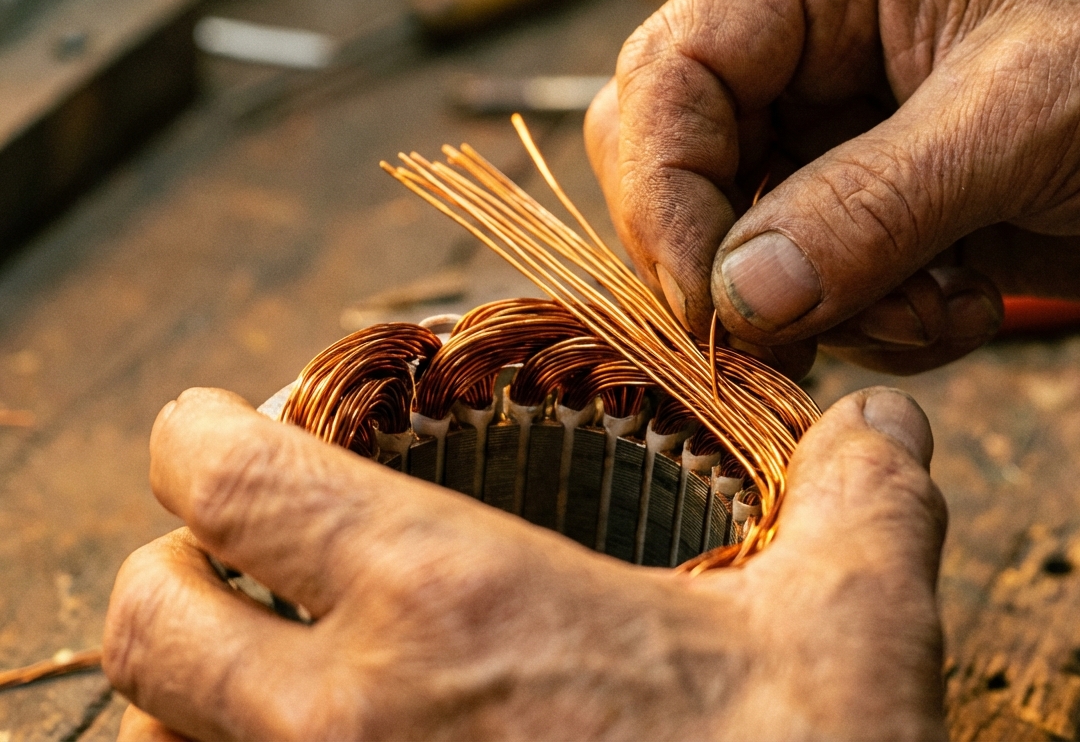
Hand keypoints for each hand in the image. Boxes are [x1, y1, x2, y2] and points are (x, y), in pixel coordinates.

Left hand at [105, 387, 947, 739]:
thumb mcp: (859, 631)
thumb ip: (863, 492)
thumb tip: (879, 420)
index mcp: (452, 607)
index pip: (228, 476)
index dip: (208, 430)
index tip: (237, 424)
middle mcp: (347, 729)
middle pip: (147, 618)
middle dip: (175, 561)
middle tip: (247, 548)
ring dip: (192, 690)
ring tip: (273, 666)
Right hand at [585, 0, 1079, 374]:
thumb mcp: (1018, 115)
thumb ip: (869, 204)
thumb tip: (739, 298)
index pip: (673, 77)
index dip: (666, 193)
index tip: (706, 302)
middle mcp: (814, 57)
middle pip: (685, 169)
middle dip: (738, 267)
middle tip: (796, 335)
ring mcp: (842, 144)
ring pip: (750, 255)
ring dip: (838, 309)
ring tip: (944, 300)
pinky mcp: (880, 221)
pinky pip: (823, 299)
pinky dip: (885, 327)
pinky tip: (969, 300)